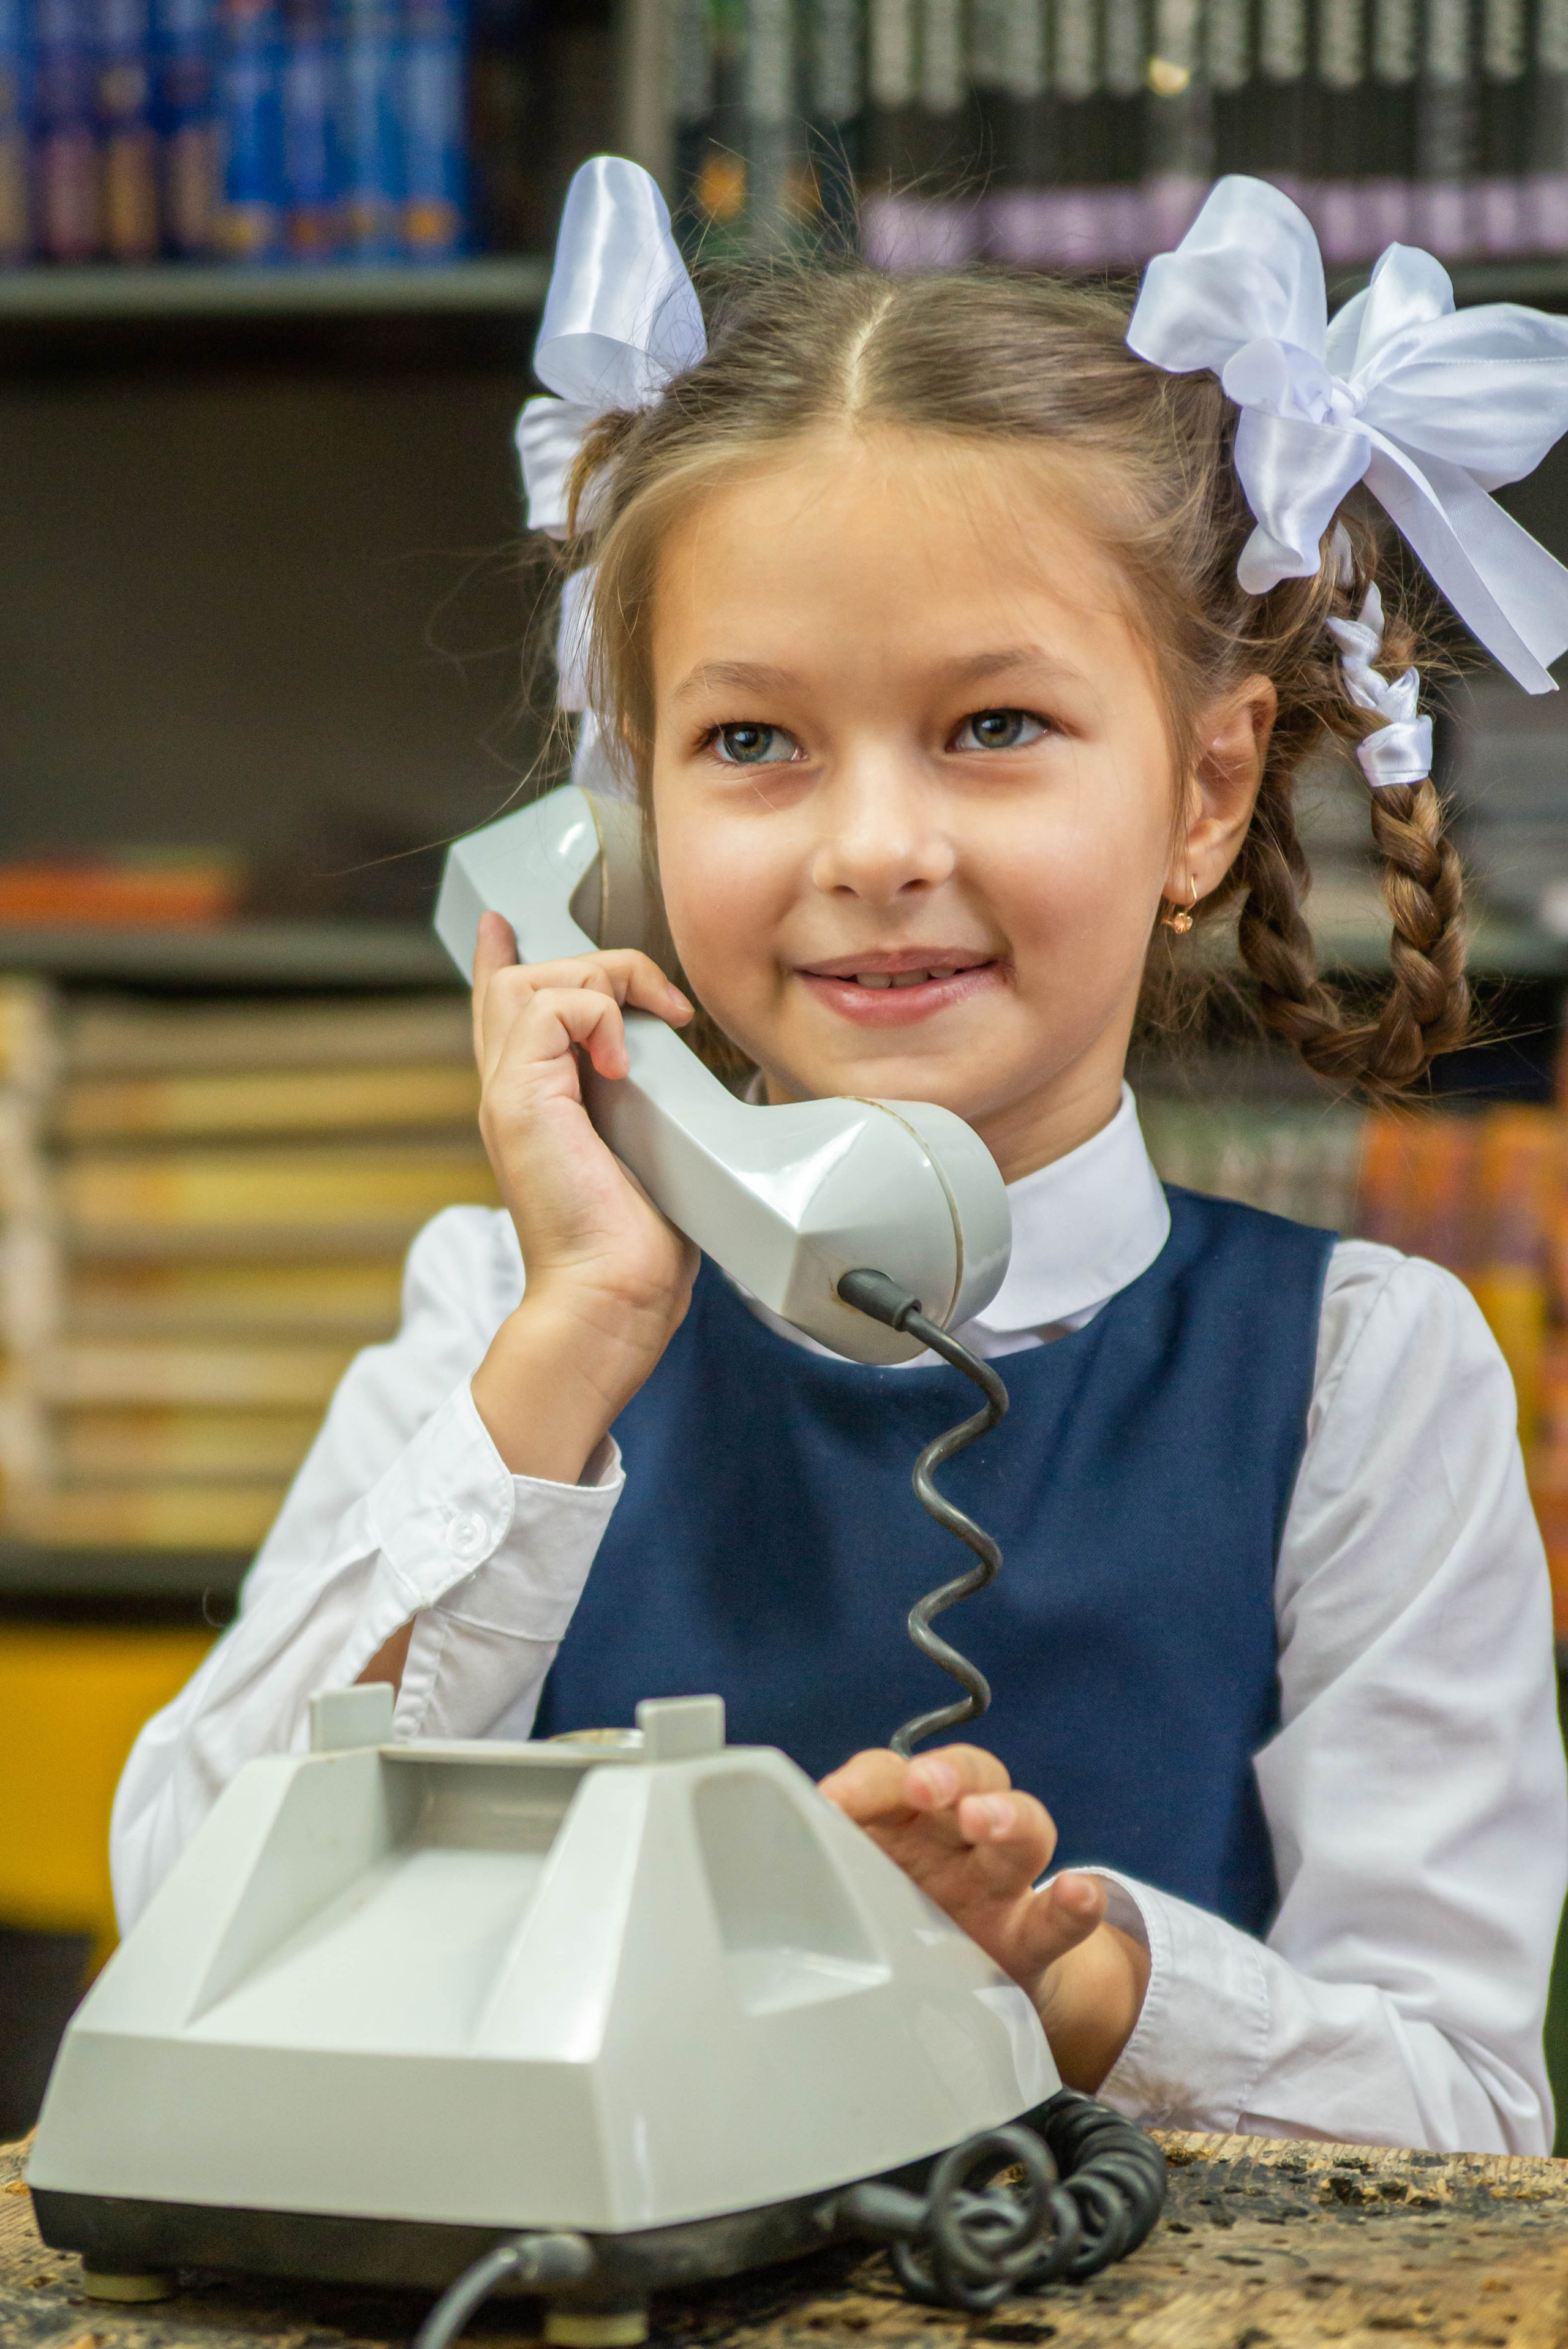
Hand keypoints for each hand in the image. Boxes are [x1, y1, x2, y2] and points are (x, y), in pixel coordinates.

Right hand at [469, 911, 700, 1480]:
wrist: (610, 1299)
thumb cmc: (638, 1244)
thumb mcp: (651, 1150)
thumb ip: (648, 1101)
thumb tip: (696, 1067)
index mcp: (532, 1102)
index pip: (501, 1009)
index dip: (502, 957)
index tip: (503, 925)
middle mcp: (507, 1090)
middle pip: (517, 979)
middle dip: (596, 966)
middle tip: (661, 1000)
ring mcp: (506, 1093)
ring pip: (530, 979)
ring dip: (604, 983)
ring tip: (654, 1025)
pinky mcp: (519, 1100)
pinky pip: (549, 1007)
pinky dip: (601, 1018)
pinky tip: (630, 1063)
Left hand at [819, 1744, 1150, 2091]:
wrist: (962, 1985)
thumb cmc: (895, 1912)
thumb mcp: (856, 1880)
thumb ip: (821, 1858)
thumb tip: (750, 1848)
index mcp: (906, 1817)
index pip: (890, 1775)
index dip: (865, 1782)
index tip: (833, 1800)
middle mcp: (957, 1835)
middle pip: (969, 1777)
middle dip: (945, 1774)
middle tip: (922, 1786)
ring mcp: (1000, 1881)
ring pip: (1023, 1829)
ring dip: (1005, 1815)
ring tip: (982, 1819)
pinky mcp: (1031, 1936)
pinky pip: (1060, 1917)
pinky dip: (1075, 1904)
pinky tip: (1077, 1893)